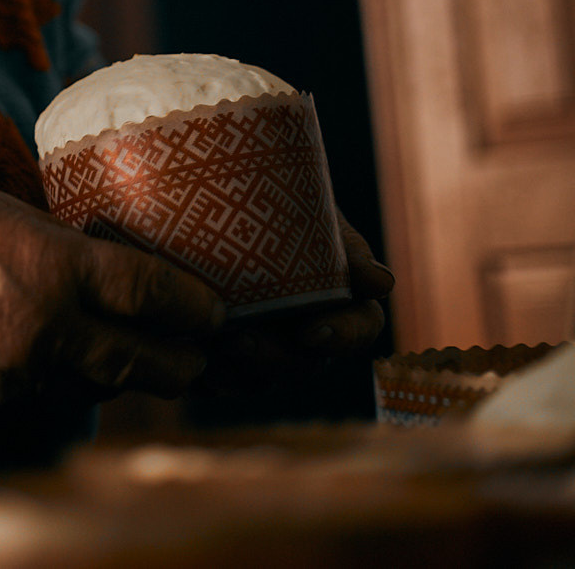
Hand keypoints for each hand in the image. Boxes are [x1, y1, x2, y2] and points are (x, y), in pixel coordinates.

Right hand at [0, 189, 224, 413]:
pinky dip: (67, 380)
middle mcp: (49, 329)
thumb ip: (60, 245)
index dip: (197, 307)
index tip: (220, 310)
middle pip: (144, 362)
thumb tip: (105, 262)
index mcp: (55, 268)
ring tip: (153, 361)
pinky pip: (50, 396)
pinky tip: (66, 361)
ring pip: (100, 384)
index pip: (152, 294)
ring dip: (129, 373)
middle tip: (204, 352)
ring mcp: (21, 377)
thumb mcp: (3, 213)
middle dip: (184, 361)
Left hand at [197, 210, 392, 393]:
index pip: (362, 326)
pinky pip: (222, 382)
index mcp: (341, 296)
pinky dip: (209, 377)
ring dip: (240, 370)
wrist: (217, 194)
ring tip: (211, 347)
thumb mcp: (310, 208)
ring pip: (264, 379)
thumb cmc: (277, 198)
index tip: (312, 330)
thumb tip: (383, 284)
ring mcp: (269, 349)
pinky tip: (193, 366)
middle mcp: (310, 332)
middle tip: (241, 339)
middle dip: (276, 357)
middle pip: (307, 362)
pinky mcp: (227, 358)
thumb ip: (344, 244)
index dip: (344, 336)